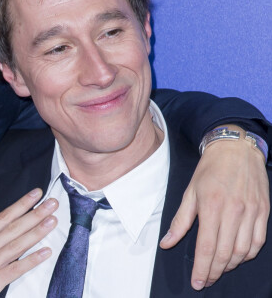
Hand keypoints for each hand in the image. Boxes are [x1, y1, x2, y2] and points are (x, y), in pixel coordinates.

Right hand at [0, 189, 56, 297]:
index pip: (5, 216)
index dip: (22, 204)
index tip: (36, 194)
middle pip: (15, 227)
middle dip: (35, 214)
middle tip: (52, 203)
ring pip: (17, 245)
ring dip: (36, 232)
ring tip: (52, 221)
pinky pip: (16, 269)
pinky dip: (31, 261)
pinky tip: (45, 252)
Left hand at [160, 125, 268, 289]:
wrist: (235, 148)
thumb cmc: (209, 169)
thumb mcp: (190, 191)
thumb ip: (180, 220)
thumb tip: (166, 242)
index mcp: (212, 206)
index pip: (207, 246)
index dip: (202, 268)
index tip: (197, 281)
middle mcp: (234, 211)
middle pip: (225, 253)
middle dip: (215, 271)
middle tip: (206, 280)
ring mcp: (252, 212)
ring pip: (243, 252)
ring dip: (231, 265)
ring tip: (219, 269)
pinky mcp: (263, 211)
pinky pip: (258, 242)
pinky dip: (248, 254)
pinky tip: (237, 256)